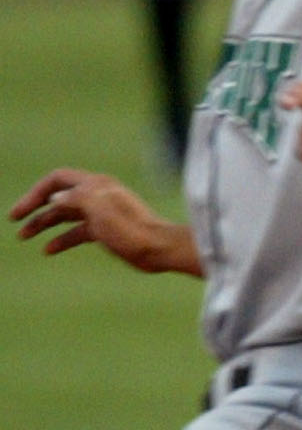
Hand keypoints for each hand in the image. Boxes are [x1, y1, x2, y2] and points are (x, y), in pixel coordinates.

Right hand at [10, 169, 201, 274]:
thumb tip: (56, 197)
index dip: (36, 193)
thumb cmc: (131, 229)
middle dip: (35, 208)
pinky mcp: (105, 230)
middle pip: (57, 197)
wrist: (159, 249)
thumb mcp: (100, 209)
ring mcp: (100, 213)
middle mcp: (96, 195)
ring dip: (43, 224)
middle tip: (14, 221)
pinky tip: (48, 250)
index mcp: (95, 185)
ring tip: (24, 237)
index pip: (57, 180)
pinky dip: (61, 239)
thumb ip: (77, 197)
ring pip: (64, 215)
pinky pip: (77, 232)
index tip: (21, 210)